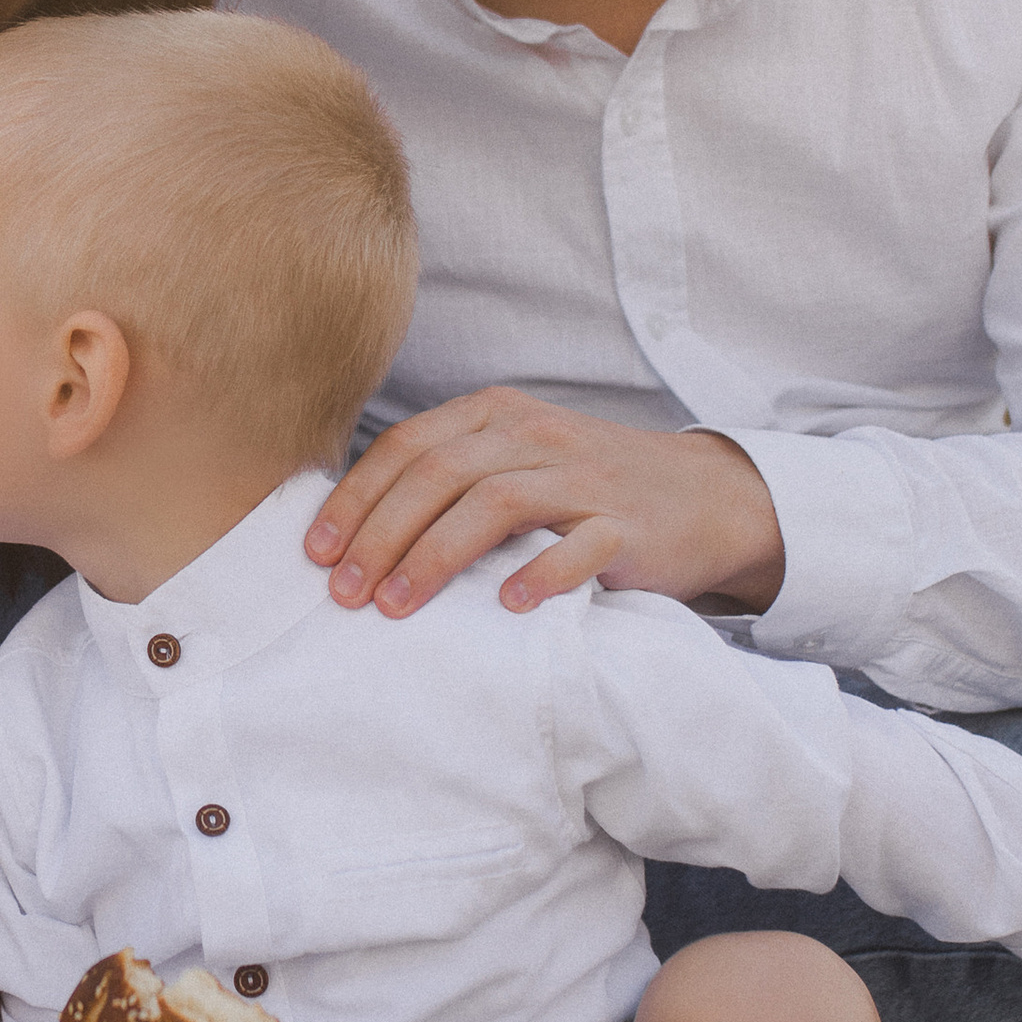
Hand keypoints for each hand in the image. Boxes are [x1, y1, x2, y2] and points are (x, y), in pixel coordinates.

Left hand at [306, 389, 786, 618]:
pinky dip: (542, 574)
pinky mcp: (630, 524)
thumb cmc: (586, 489)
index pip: (408, 446)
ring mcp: (585, 477)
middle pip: (440, 474)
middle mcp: (535, 435)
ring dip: (435, 557)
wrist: (705, 497)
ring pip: (496, 504)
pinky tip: (507, 606)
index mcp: (496, 415)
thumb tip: (349, 533)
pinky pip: (582, 546)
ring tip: (396, 607)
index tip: (315, 553)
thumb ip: (447, 478)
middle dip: (381, 535)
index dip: (356, 499)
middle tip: (344, 593)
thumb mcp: (514, 461)